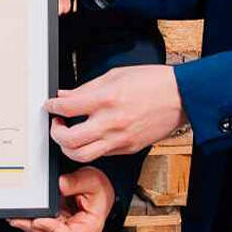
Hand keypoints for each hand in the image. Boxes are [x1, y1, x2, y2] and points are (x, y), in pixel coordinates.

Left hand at [9, 166, 115, 231]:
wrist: (100, 192)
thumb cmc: (99, 191)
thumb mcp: (92, 180)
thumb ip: (76, 182)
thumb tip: (61, 184)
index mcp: (90, 228)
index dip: (50, 229)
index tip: (37, 220)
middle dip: (32, 228)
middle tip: (16, 218)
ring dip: (28, 226)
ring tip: (14, 217)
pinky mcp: (59, 230)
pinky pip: (43, 230)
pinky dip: (31, 223)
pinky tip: (21, 217)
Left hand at [48, 64, 187, 161]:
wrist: (182, 97)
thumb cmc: (153, 82)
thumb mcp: (115, 75)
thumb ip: (87, 88)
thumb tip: (65, 95)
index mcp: (107, 99)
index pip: (67, 108)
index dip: (52, 107)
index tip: (50, 106)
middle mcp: (111, 122)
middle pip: (69, 139)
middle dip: (55, 133)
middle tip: (56, 124)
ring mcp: (120, 139)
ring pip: (82, 155)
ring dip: (68, 147)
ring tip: (69, 136)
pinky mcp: (128, 149)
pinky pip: (101, 154)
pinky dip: (90, 148)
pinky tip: (90, 137)